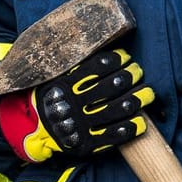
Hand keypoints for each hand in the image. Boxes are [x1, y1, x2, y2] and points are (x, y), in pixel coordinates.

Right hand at [0, 49, 153, 163]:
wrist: (32, 129)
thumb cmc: (50, 96)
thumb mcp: (54, 76)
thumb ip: (74, 63)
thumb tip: (98, 38)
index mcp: (65, 83)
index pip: (97, 67)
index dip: (116, 60)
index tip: (127, 58)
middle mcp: (73, 103)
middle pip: (110, 87)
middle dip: (130, 77)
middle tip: (139, 72)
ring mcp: (80, 124)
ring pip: (114, 110)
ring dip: (136, 100)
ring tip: (149, 94)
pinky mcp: (85, 143)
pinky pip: (111, 136)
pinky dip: (129, 129)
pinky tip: (142, 122)